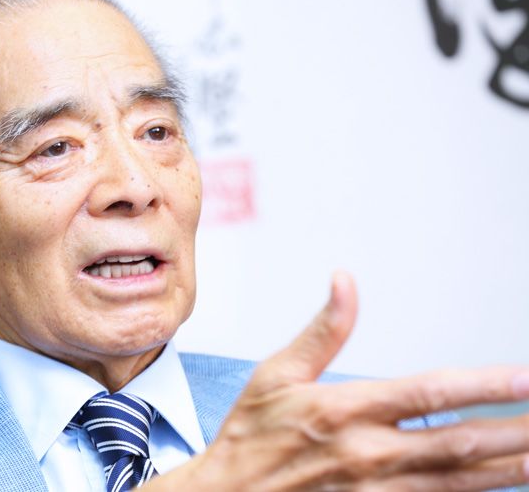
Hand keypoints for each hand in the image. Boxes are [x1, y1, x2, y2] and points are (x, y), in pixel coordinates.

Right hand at [145, 271, 528, 490]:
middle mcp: (370, 454)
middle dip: (516, 430)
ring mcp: (377, 491)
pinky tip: (504, 481)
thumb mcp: (276, 375)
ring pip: (462, 481)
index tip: (525, 377)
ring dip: (510, 466)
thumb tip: (345, 283)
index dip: (485, 386)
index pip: (430, 393)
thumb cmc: (251, 438)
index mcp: (346, 411)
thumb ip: (322, 331)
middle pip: (462, 442)